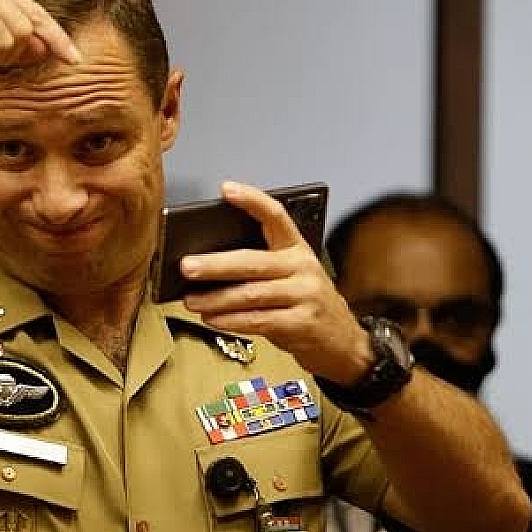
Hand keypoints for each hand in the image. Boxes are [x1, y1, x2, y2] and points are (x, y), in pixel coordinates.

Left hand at [179, 181, 372, 383]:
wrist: (343, 341)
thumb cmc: (306, 304)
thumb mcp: (291, 276)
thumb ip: (259, 267)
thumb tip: (207, 266)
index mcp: (297, 249)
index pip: (276, 216)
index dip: (252, 200)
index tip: (227, 189)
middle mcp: (302, 268)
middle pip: (252, 262)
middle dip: (215, 264)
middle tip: (188, 266)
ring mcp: (304, 296)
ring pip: (251, 294)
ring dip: (216, 298)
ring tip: (191, 300)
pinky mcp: (301, 323)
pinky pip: (258, 320)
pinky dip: (230, 321)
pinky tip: (212, 319)